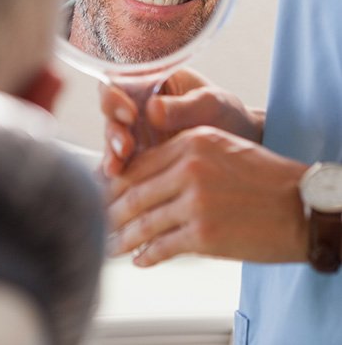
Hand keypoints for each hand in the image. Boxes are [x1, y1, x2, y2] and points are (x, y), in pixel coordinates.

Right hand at [100, 68, 264, 177]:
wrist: (240, 144)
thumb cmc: (225, 114)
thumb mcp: (211, 104)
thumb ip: (183, 106)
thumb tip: (152, 110)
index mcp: (150, 81)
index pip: (119, 81)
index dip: (116, 96)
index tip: (130, 113)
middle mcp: (136, 105)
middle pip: (110, 113)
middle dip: (113, 130)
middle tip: (125, 147)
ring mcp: (135, 133)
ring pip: (112, 140)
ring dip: (112, 153)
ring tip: (118, 169)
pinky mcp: (139, 158)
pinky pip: (121, 163)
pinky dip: (118, 173)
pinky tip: (118, 182)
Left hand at [106, 126, 307, 265]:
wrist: (302, 205)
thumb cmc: (264, 177)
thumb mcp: (222, 148)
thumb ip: (183, 157)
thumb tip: (147, 178)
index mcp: (192, 142)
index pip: (140, 163)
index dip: (115, 181)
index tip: (103, 192)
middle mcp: (189, 168)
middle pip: (134, 192)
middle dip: (111, 210)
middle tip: (99, 220)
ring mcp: (195, 202)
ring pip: (143, 221)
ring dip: (123, 237)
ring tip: (110, 245)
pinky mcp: (204, 235)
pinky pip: (162, 246)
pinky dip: (147, 255)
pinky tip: (140, 259)